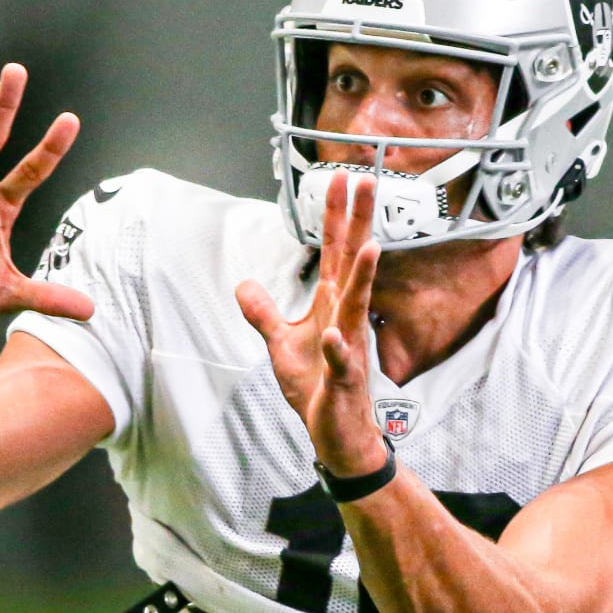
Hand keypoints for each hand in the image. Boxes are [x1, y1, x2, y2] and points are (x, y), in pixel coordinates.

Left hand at [236, 171, 385, 475]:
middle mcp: (344, 319)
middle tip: (367, 181)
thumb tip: (243, 284)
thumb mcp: (280, 344)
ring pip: (357, 307)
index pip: (335, 253)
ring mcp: (348, 348)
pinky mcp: (342, 381)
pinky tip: (333, 337)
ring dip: (363, 277)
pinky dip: (337, 350)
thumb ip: (264, 313)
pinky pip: (340, 362)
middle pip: (352, 263)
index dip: (336, 216)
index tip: (340, 178)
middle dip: (358, 223)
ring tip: (369, 245)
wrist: (336, 434)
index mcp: (331, 306)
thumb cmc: (316, 388)